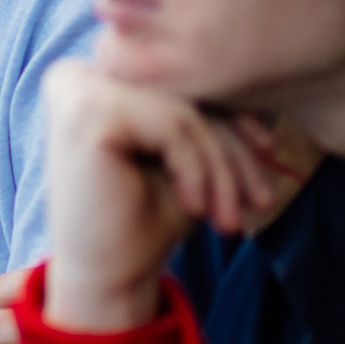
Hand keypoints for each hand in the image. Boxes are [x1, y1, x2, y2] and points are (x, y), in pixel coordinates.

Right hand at [42, 59, 284, 333]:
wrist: (109, 282)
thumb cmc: (147, 218)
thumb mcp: (188, 151)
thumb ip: (205, 105)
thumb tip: (258, 61)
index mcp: (95, 74)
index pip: (180, 78)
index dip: (232, 112)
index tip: (268, 150)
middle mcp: (77, 72)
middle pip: (183, 91)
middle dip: (232, 148)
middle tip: (260, 201)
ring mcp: (77, 89)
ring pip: (185, 111)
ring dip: (221, 170)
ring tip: (229, 219)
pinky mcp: (86, 113)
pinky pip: (172, 125)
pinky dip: (197, 171)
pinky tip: (196, 210)